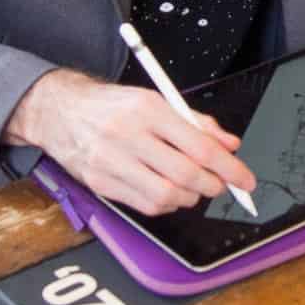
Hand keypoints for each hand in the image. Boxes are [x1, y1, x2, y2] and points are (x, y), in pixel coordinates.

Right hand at [2, 68, 255, 215]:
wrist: (60, 111)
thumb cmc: (112, 105)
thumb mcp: (155, 99)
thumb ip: (195, 122)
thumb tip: (229, 144)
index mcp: (147, 110)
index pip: (199, 146)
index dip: (228, 167)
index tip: (245, 179)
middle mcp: (128, 136)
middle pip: (185, 174)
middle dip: (213, 185)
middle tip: (221, 184)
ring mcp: (111, 162)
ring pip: (166, 196)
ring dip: (189, 197)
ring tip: (192, 187)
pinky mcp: (100, 183)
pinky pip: (145, 205)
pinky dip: (166, 205)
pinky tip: (169, 192)